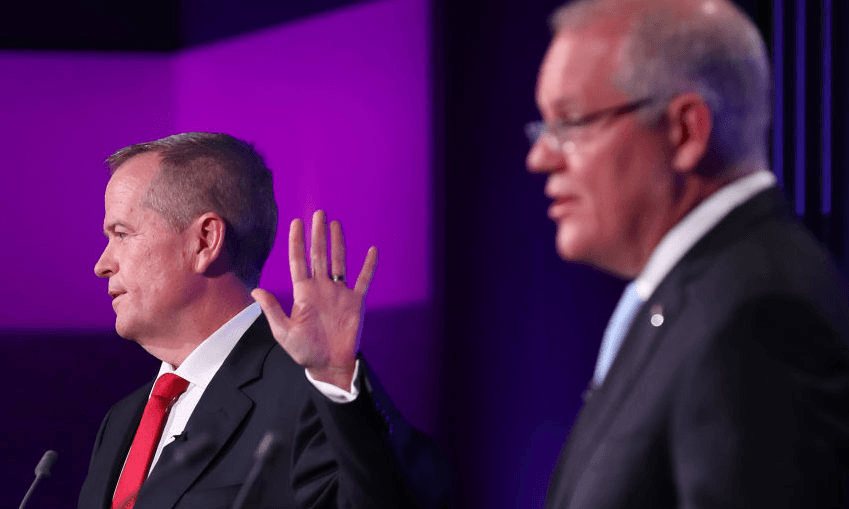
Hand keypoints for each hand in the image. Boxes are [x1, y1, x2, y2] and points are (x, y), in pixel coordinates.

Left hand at [252, 210, 376, 389]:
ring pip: (339, 261)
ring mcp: (339, 293)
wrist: (329, 365)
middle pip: (319, 255)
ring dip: (338, 243)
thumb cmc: (305, 351)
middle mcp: (321, 288)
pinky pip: (364, 279)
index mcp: (304, 293)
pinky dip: (369, 266)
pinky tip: (372, 250)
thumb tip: (256, 290)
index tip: (296, 223)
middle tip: (318, 213)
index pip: (299, 261)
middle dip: (318, 234)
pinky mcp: (356, 302)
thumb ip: (273, 309)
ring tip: (335, 224)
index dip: (297, 242)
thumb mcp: (284, 332)